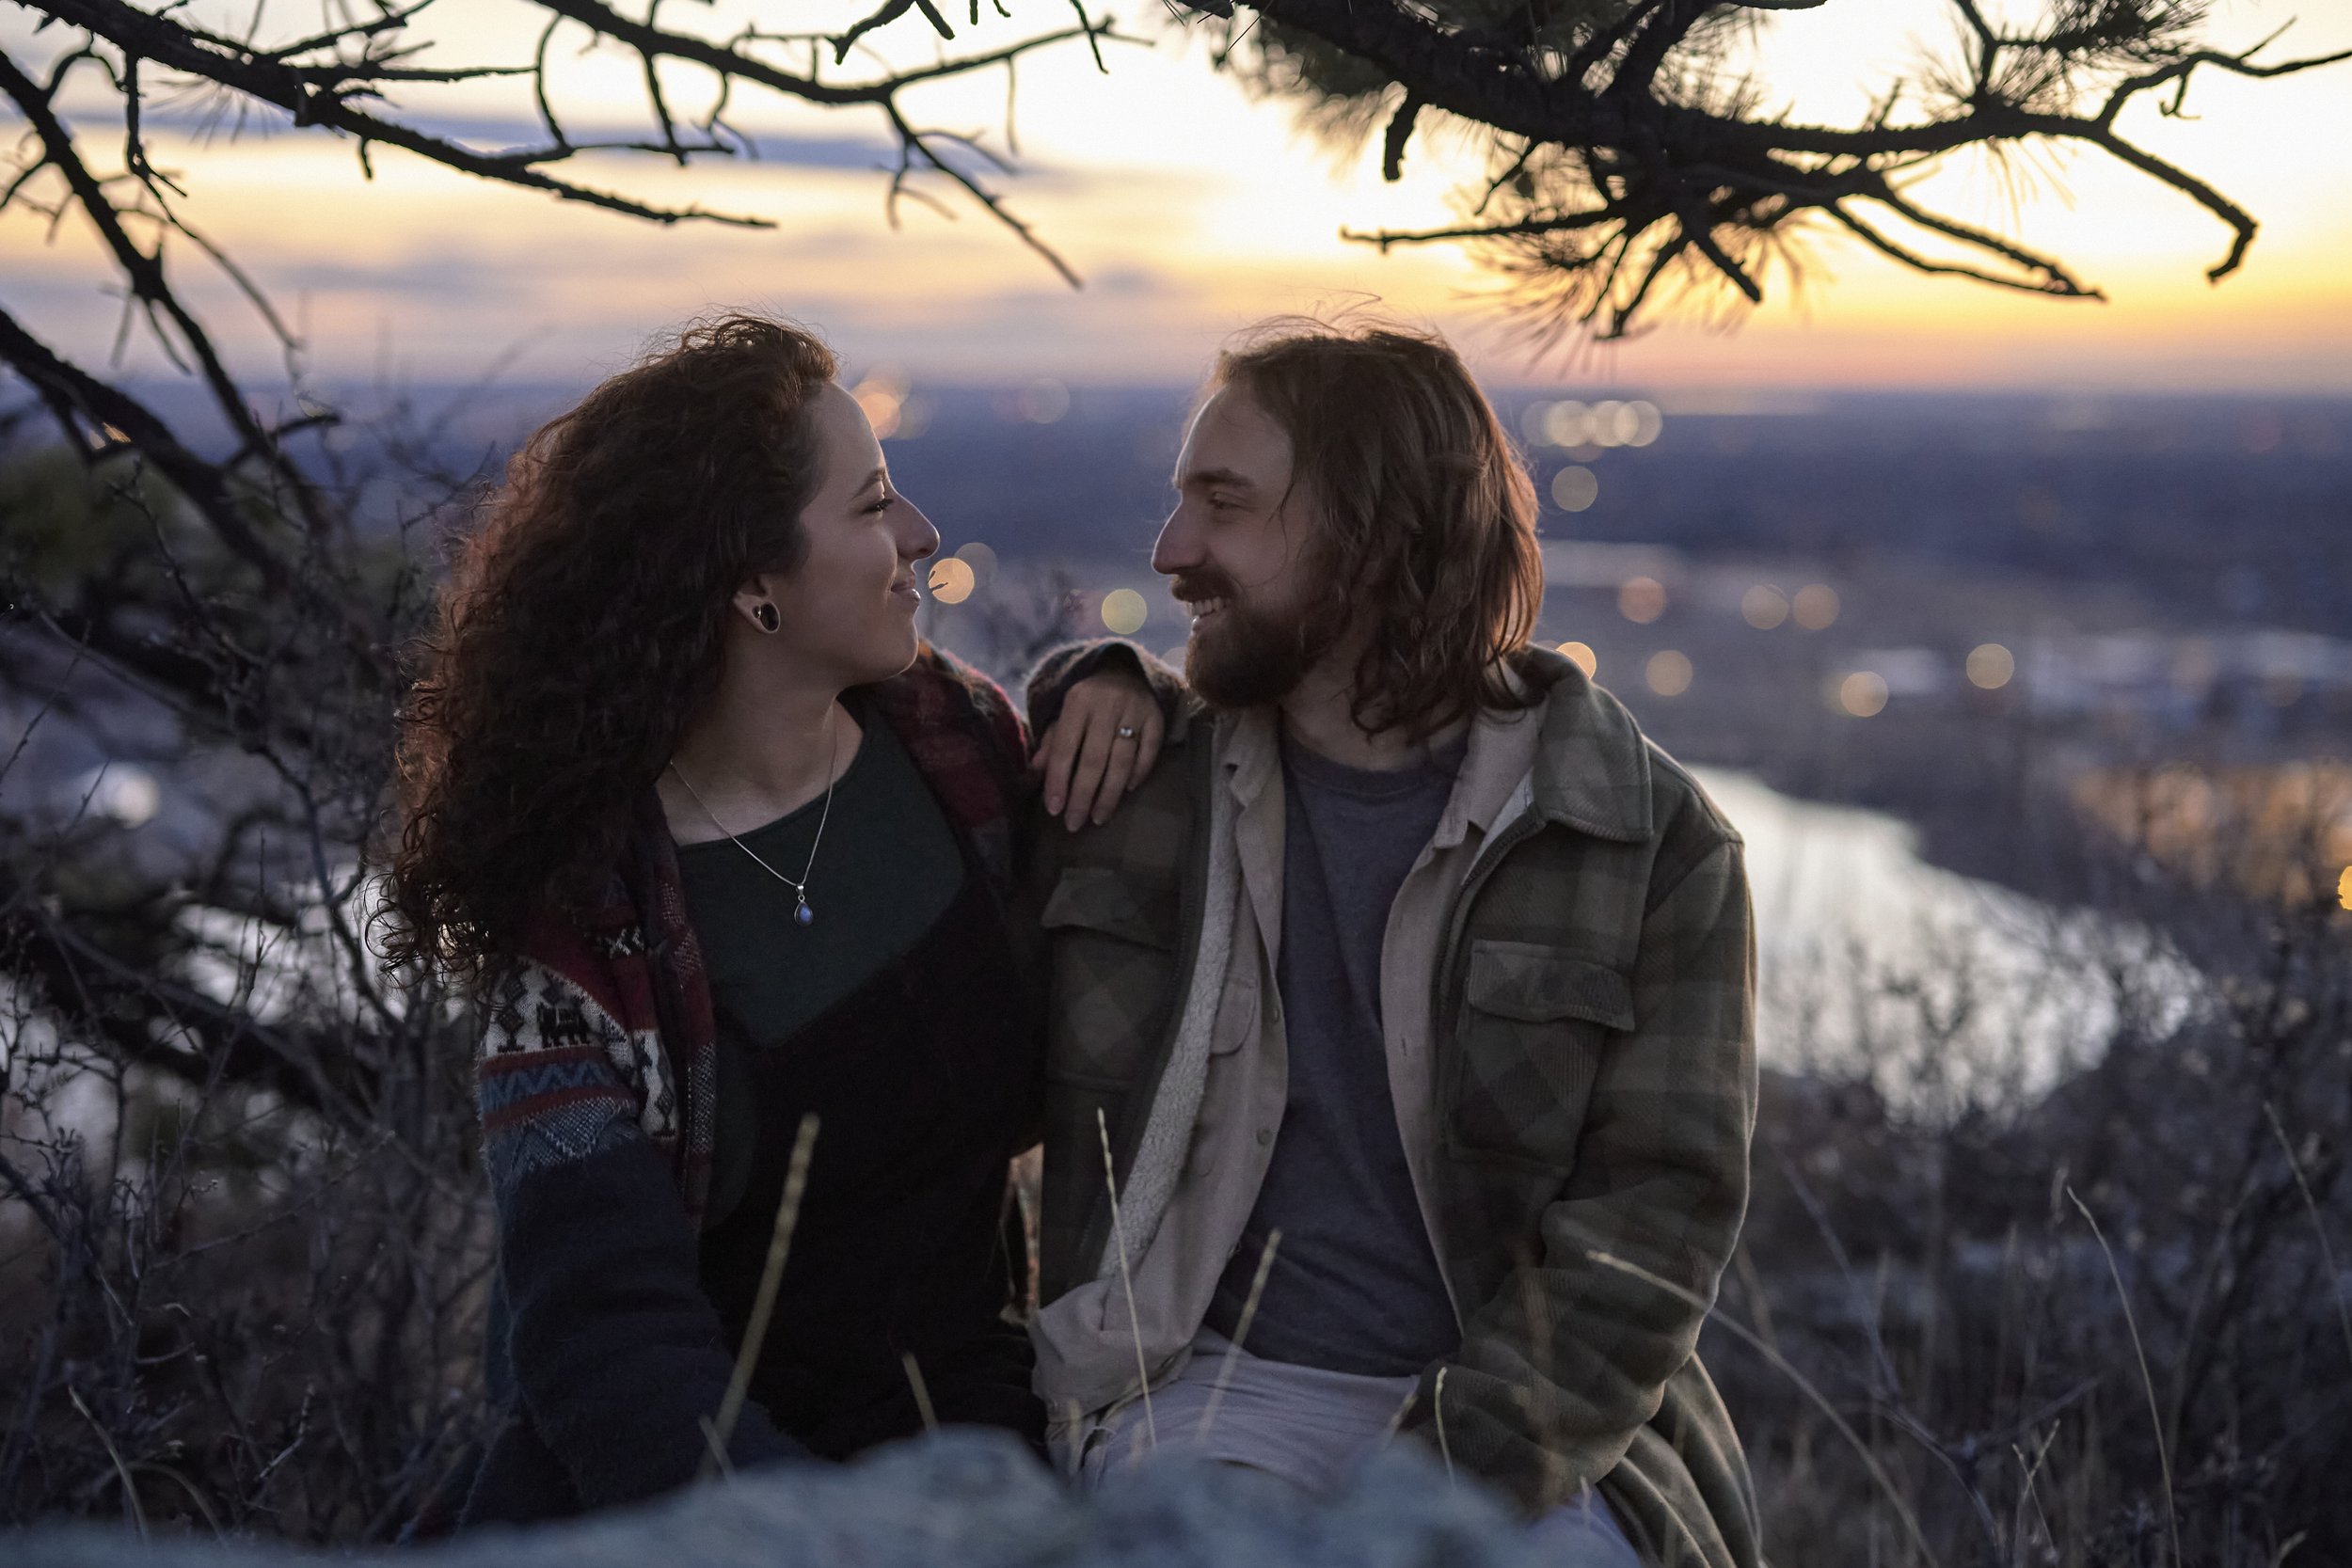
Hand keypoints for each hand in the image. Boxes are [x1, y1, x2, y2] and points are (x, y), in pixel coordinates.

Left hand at [1033, 672, 1164, 831]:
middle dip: (1083, 796)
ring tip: (1099, 817)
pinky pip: (1149, 751)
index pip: (1065, 748)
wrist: (1124, 667)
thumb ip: (1052, 740)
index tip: (1054, 809)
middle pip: (1094, 760)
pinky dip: (1139, 772)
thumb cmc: (1088, 698)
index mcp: (1077, 701)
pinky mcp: (1157, 716)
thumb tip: (1035, 772)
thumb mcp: (1064, 712)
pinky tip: (1128, 790)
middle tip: (1075, 823)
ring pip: (1122, 760)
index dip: (1058, 781)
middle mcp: (1106, 704)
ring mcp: (1134, 710)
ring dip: (1110, 793)